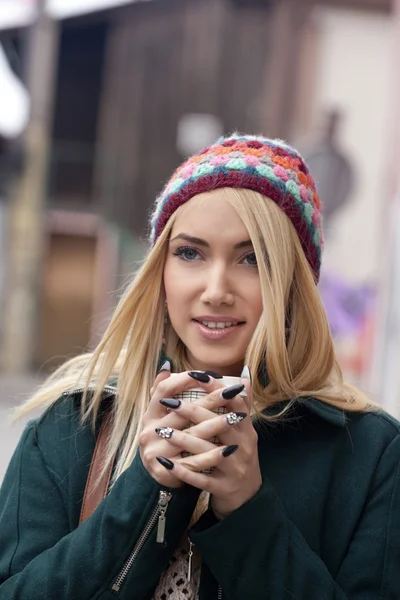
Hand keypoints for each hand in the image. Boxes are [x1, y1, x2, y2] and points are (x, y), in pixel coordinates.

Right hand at [139, 366, 225, 487]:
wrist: (158, 475)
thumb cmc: (165, 438)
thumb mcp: (162, 415)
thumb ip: (165, 390)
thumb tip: (167, 362)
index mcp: (150, 414)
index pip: (163, 389)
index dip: (183, 379)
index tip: (207, 374)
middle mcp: (150, 431)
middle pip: (182, 411)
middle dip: (210, 400)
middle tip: (231, 391)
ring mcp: (157, 451)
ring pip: (190, 436)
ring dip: (215, 425)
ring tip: (236, 418)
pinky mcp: (167, 471)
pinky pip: (193, 462)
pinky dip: (211, 456)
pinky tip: (228, 449)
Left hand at [156, 371, 261, 516]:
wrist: (247, 497)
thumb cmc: (240, 456)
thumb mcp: (245, 431)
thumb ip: (242, 403)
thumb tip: (243, 372)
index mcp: (247, 430)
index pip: (235, 403)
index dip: (217, 387)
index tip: (197, 374)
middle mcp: (243, 447)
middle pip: (219, 424)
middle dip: (192, 411)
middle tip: (168, 402)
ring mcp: (233, 468)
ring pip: (207, 452)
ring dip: (182, 440)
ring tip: (162, 430)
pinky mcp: (223, 487)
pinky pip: (201, 479)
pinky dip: (182, 471)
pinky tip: (166, 463)